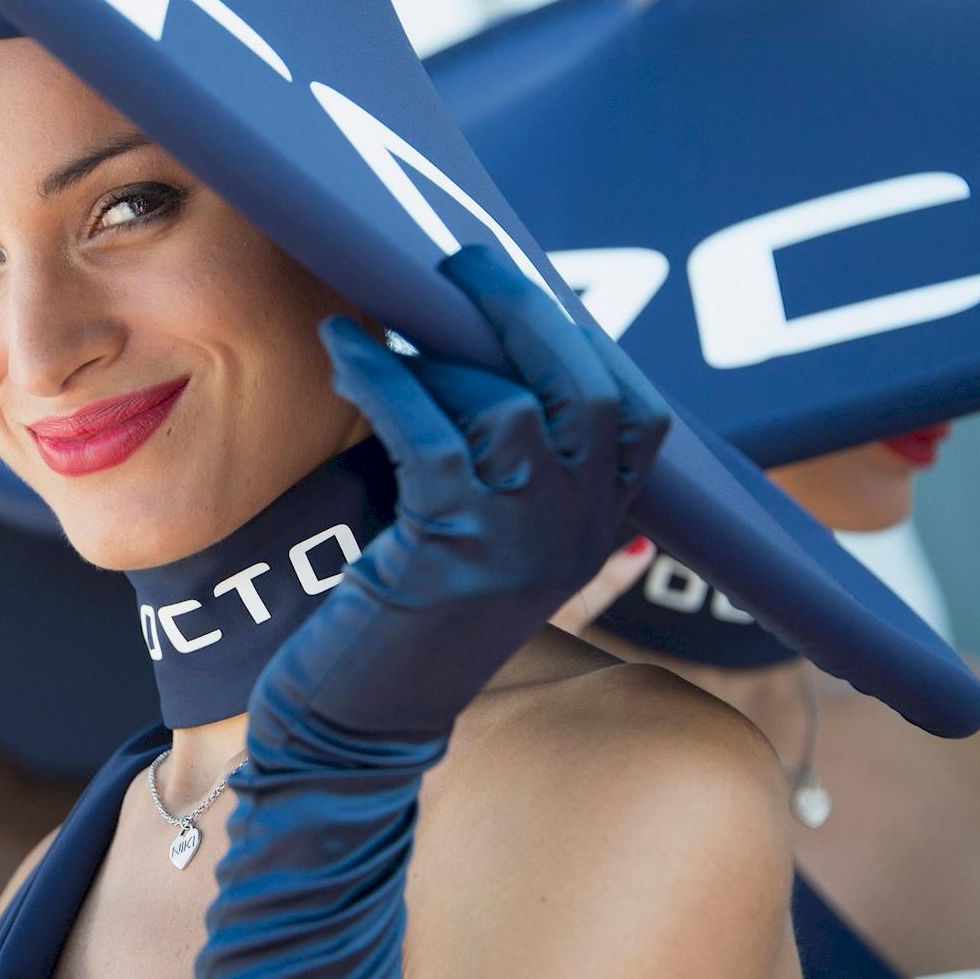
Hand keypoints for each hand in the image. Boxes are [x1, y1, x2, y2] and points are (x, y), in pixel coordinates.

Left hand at [260, 244, 670, 740]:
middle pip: (585, 389)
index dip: (582, 339)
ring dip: (433, 352)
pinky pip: (429, 433)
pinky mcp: (448, 552)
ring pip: (505, 404)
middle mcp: (574, 535)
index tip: (520, 292)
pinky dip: (382, 376)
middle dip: (523, 310)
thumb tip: (517, 371)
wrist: (364, 719)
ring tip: (372, 326)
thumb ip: (522, 472)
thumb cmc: (413, 616)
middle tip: (464, 260)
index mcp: (597, 529)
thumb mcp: (493, 543)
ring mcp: (518, 546)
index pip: (637, 412)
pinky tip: (342, 348)